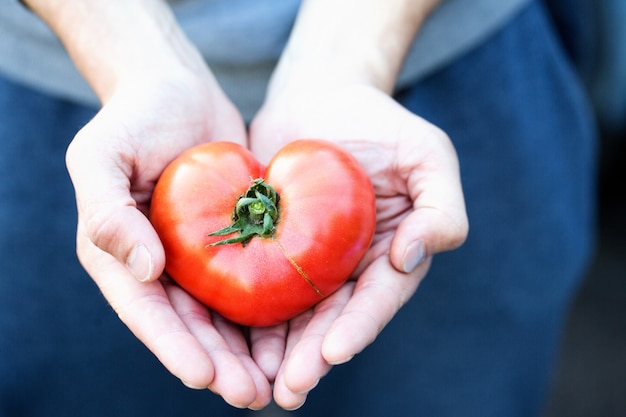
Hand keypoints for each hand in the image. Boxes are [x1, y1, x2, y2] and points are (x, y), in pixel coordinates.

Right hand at [65, 68, 272, 408]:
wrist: (177, 90)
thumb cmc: (133, 118)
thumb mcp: (100, 157)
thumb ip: (107, 213)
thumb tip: (142, 272)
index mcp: (120, 256)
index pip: (146, 313)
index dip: (174, 348)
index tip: (205, 377)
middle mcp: (159, 265)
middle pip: (189, 325)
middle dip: (219, 364)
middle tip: (253, 394)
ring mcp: (197, 256)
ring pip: (224, 314)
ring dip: (248, 350)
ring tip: (278, 382)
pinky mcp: (232, 239)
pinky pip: (251, 280)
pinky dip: (269, 309)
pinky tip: (296, 333)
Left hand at [248, 81, 467, 408]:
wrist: (319, 96)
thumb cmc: (379, 122)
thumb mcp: (427, 154)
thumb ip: (441, 207)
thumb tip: (412, 257)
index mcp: (390, 254)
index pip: (377, 299)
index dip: (358, 327)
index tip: (333, 352)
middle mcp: (349, 268)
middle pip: (332, 319)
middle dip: (312, 357)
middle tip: (289, 390)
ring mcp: (308, 261)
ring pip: (293, 315)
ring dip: (276, 352)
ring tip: (256, 384)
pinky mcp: (270, 246)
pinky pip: (257, 283)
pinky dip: (246, 315)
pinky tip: (228, 341)